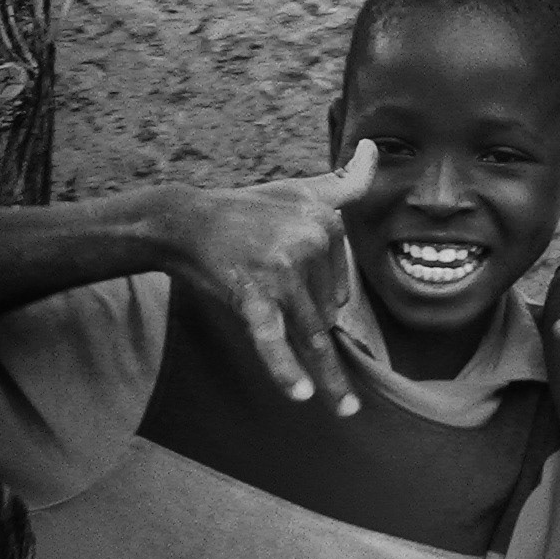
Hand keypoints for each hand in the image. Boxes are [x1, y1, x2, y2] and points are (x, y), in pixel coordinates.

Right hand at [162, 139, 377, 415]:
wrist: (185, 219)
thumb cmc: (249, 209)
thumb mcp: (301, 190)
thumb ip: (347, 180)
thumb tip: (374, 147)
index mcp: (327, 222)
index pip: (340, 285)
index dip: (321, 296)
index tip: (290, 283)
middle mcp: (310, 243)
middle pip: (328, 310)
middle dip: (309, 322)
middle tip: (270, 301)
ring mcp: (281, 271)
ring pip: (312, 332)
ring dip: (326, 376)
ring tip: (346, 410)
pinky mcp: (251, 295)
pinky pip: (272, 338)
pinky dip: (284, 368)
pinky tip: (299, 395)